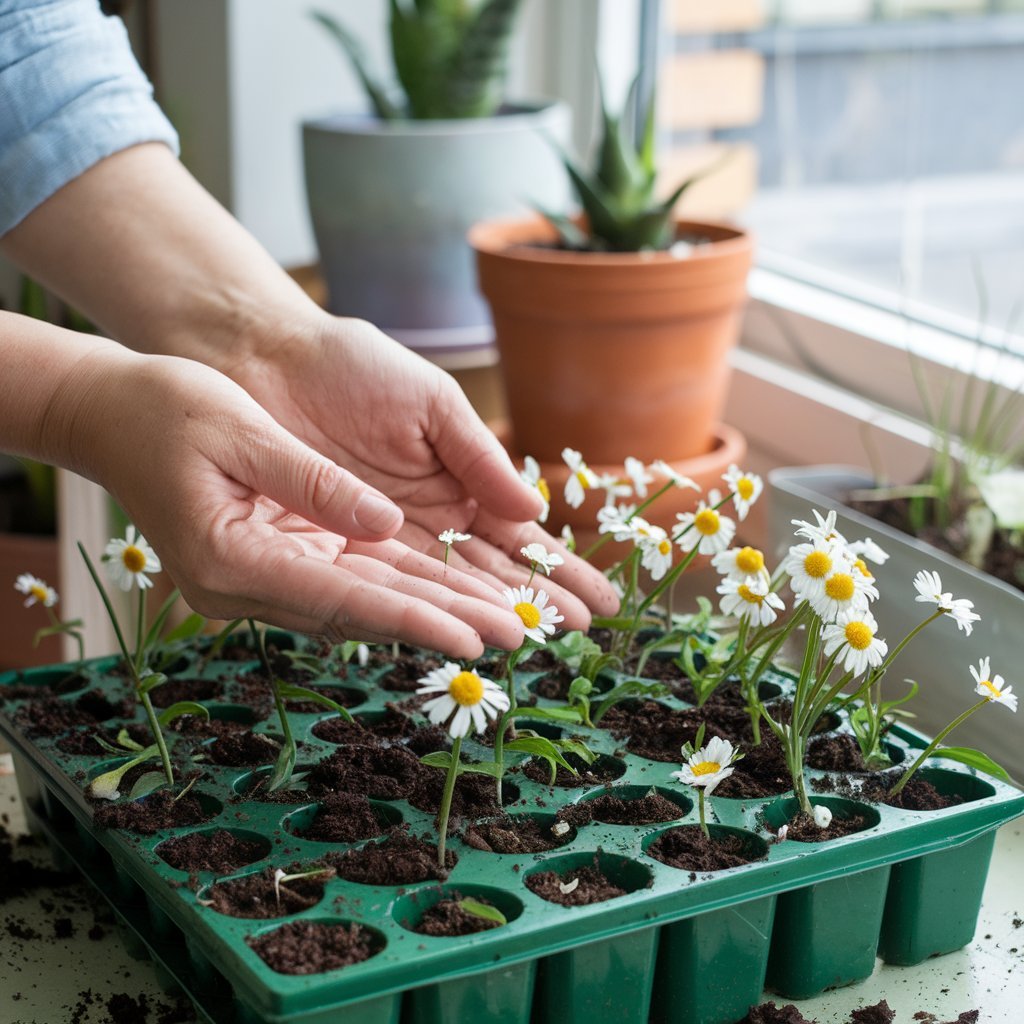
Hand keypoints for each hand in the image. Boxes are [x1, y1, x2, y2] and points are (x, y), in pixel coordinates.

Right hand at [66, 347, 532, 658]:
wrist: (108, 415)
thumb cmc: (165, 409)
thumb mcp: (241, 430)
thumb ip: (313, 482)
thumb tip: (384, 524)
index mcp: (233, 557)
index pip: (345, 598)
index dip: (415, 620)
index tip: (475, 639)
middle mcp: (245, 585)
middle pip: (363, 612)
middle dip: (440, 626)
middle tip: (516, 641)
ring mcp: (256, 580)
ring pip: (361, 604)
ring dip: (429, 615)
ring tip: (498, 627)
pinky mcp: (268, 563)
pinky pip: (344, 584)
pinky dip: (397, 593)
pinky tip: (445, 600)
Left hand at [224, 313, 618, 627]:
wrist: (270, 360)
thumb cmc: (354, 367)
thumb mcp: (431, 404)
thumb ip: (477, 456)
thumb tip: (534, 507)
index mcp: (460, 481)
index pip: (519, 535)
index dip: (558, 566)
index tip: (599, 598)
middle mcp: (429, 521)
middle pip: (489, 570)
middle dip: (536, 599)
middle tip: (579, 632)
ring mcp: (385, 540)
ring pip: (444, 585)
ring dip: (485, 611)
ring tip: (530, 639)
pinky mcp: (337, 550)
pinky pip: (386, 585)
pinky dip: (421, 608)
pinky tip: (456, 632)